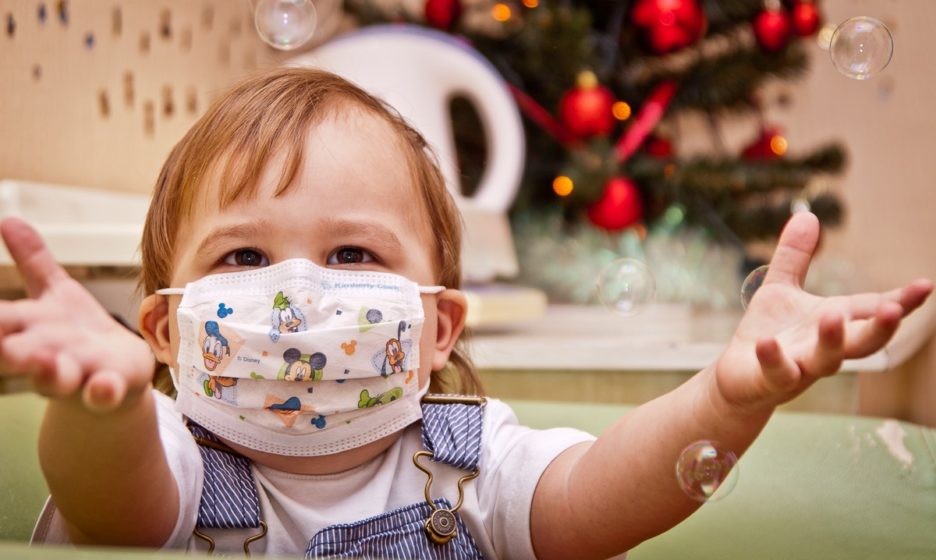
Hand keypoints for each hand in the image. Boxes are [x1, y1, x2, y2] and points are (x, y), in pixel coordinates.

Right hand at [0, 218, 154, 410]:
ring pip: (55, 377)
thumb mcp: (56, 294)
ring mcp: (78, 374)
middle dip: (8, 349)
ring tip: (43, 360)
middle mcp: (46, 355)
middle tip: (1, 343)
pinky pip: (103, 393)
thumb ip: (34, 262)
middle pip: (19, 353)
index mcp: (29, 330)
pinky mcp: (111, 386)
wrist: (119, 376)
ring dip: (47, 370)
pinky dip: (102, 391)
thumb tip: (9, 220)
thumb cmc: (78, 335)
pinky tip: (103, 385)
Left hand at [713, 212, 931, 411]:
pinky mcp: (770, 380)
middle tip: (895, 309)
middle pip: (863, 342)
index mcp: (833, 322)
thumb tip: (807, 214)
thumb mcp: (780, 289)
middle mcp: (824, 347)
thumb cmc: (768, 334)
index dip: (901, 301)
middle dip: (881, 328)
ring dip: (833, 341)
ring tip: (833, 316)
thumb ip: (794, 257)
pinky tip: (767, 343)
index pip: (871, 310)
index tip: (926, 285)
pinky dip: (773, 358)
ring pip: (826, 360)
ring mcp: (800, 367)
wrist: (737, 380)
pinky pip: (777, 372)